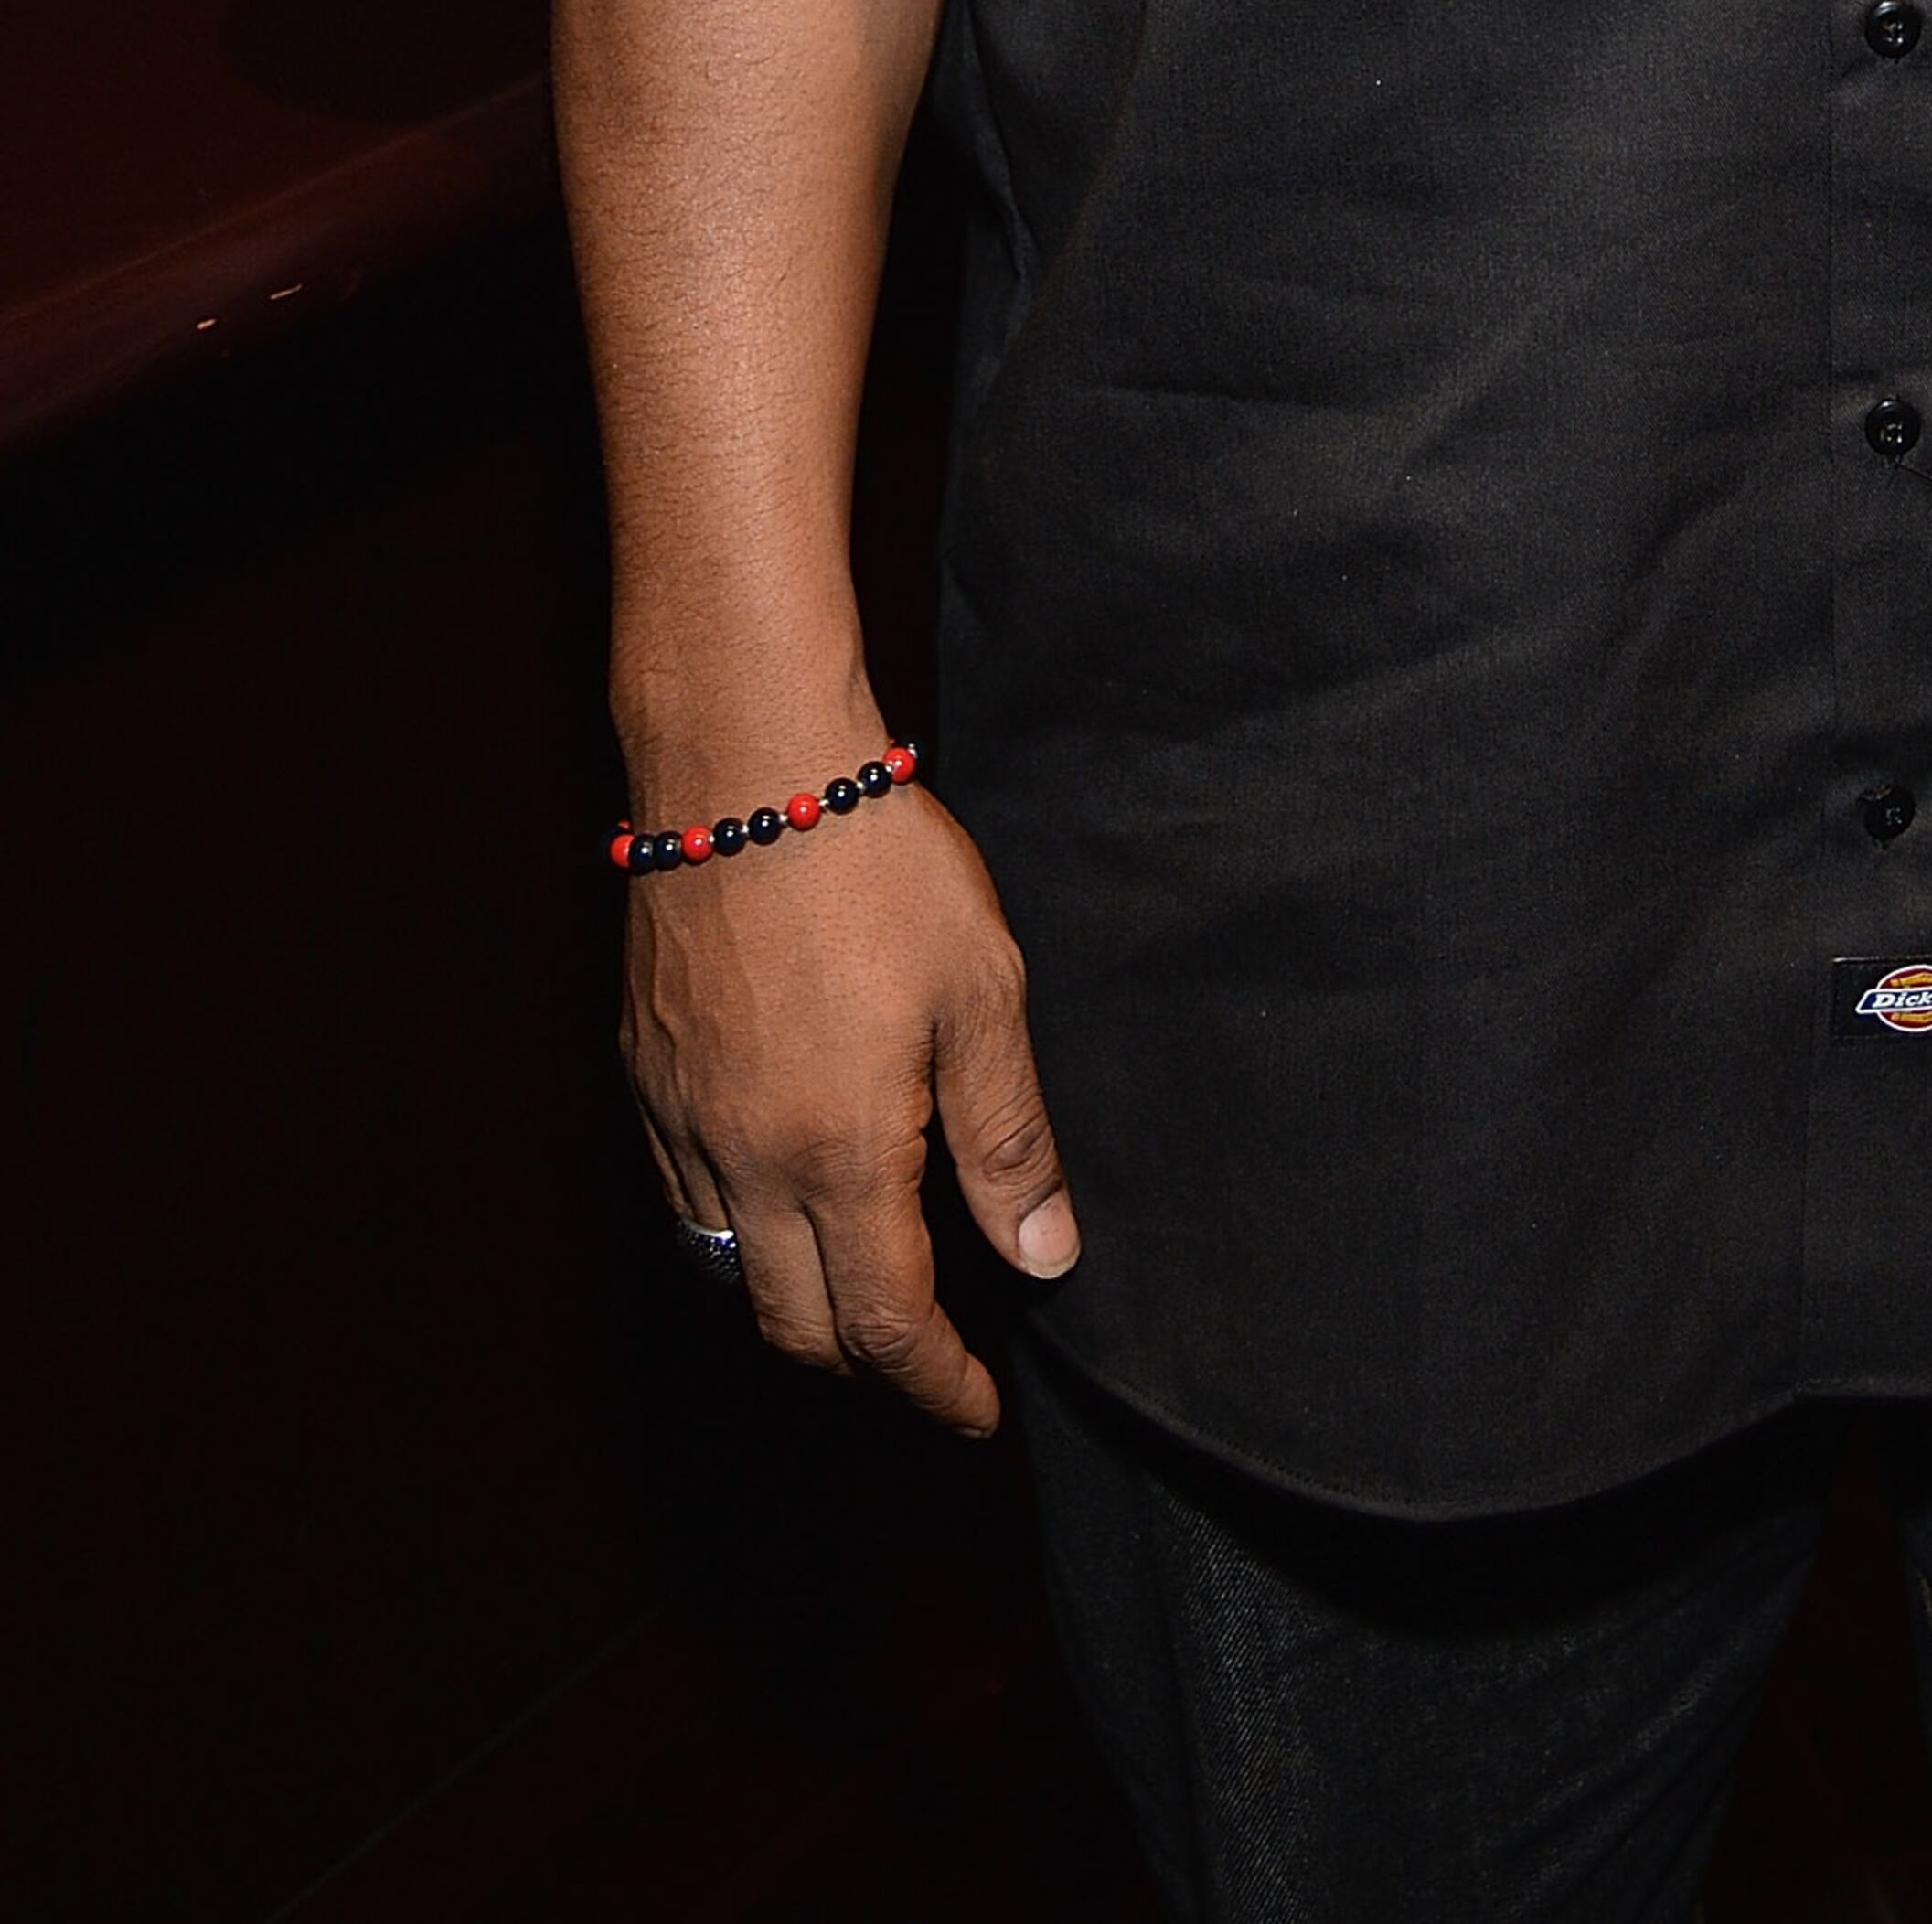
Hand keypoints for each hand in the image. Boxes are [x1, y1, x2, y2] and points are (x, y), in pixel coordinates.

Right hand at [624, 779, 1077, 1434]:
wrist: (745, 765)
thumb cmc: (875, 865)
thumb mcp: (981, 994)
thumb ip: (1008, 1138)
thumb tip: (1045, 1257)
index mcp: (837, 1153)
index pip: (885, 1323)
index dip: (935, 1383)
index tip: (976, 1408)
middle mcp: (743, 1160)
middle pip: (794, 1326)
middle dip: (867, 1364)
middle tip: (928, 1359)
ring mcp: (680, 1119)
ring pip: (725, 1269)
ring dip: (795, 1300)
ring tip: (862, 1283)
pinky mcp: (645, 1072)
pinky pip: (683, 1197)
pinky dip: (735, 1229)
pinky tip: (784, 1191)